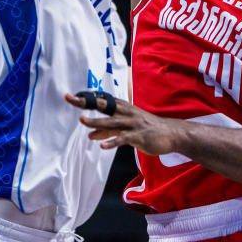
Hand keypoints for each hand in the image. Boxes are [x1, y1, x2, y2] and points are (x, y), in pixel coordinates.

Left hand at [65, 93, 181, 154]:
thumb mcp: (125, 128)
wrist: (171, 134)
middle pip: (104, 106)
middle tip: (72, 100)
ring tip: (83, 121)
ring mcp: (133, 124)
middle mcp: (127, 113)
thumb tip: (90, 135)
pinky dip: (113, 141)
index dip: (87, 99)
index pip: (101, 101)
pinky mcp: (139, 136)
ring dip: (97, 122)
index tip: (70, 96)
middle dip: (88, 103)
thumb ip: (107, 131)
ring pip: (112, 122)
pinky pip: (124, 138)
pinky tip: (103, 145)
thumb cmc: (146, 129)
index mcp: (123, 108)